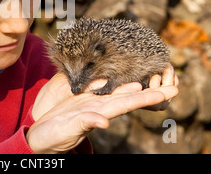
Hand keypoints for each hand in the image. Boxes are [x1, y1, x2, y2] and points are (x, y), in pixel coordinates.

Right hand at [27, 66, 178, 153]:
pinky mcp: (79, 98)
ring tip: (150, 74)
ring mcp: (89, 102)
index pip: (128, 103)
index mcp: (99, 113)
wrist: (38, 136)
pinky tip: (116, 72)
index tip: (168, 92)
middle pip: (128, 95)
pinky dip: (108, 78)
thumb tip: (104, 121)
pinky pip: (96, 85)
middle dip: (150, 89)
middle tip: (172, 80)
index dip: (148, 98)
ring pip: (115, 89)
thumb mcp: (70, 131)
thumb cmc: (53, 138)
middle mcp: (98, 106)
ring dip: (134, 82)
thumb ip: (86, 123)